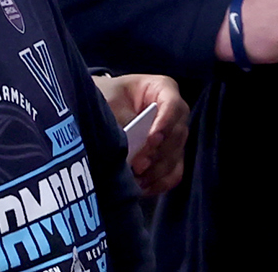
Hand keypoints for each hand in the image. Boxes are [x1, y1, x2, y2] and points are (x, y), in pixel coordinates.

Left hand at [92, 73, 187, 193]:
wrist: (100, 107)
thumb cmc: (106, 98)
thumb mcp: (109, 101)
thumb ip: (121, 120)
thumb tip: (129, 147)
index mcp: (163, 90)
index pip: (172, 105)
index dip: (165, 124)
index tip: (151, 141)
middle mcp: (174, 113)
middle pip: (178, 134)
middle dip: (159, 153)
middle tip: (139, 166)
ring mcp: (173, 135)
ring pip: (176, 155)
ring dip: (158, 171)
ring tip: (137, 181)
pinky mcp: (168, 155)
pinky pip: (174, 172)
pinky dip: (161, 182)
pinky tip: (143, 188)